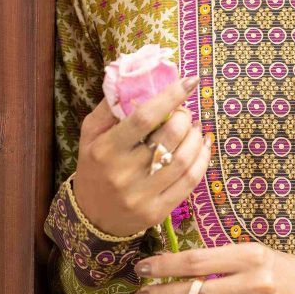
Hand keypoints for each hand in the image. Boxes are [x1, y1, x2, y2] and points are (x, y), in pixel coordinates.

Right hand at [72, 76, 211, 236]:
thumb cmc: (95, 166)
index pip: (143, 118)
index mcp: (106, 149)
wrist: (91, 217)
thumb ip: (110, 106)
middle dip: (185, 118)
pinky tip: (203, 145)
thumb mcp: (91, 134)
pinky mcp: (157, 211)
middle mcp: (123, 173)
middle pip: (169, 137)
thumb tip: (134, 77)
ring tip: (195, 128)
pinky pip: (190, 182)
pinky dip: (203, 159)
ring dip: (196, 137)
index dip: (171, 97)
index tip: (190, 80)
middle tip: (185, 113)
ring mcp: (141, 195)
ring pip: (184, 159)